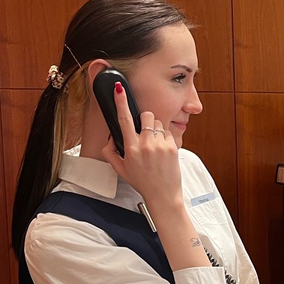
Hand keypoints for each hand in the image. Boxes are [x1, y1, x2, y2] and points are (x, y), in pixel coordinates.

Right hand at [101, 82, 181, 209]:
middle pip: (145, 116)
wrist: (163, 194)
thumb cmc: (143, 182)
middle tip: (144, 134)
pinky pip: (167, 132)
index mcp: (131, 148)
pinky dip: (164, 138)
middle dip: (144, 120)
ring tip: (154, 146)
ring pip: (157, 123)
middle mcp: (146, 145)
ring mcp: (160, 145)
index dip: (121, 102)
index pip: (124, 119)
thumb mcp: (121, 169)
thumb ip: (111, 151)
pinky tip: (162, 151)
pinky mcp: (172, 147)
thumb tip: (111, 137)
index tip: (119, 89)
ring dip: (155, 130)